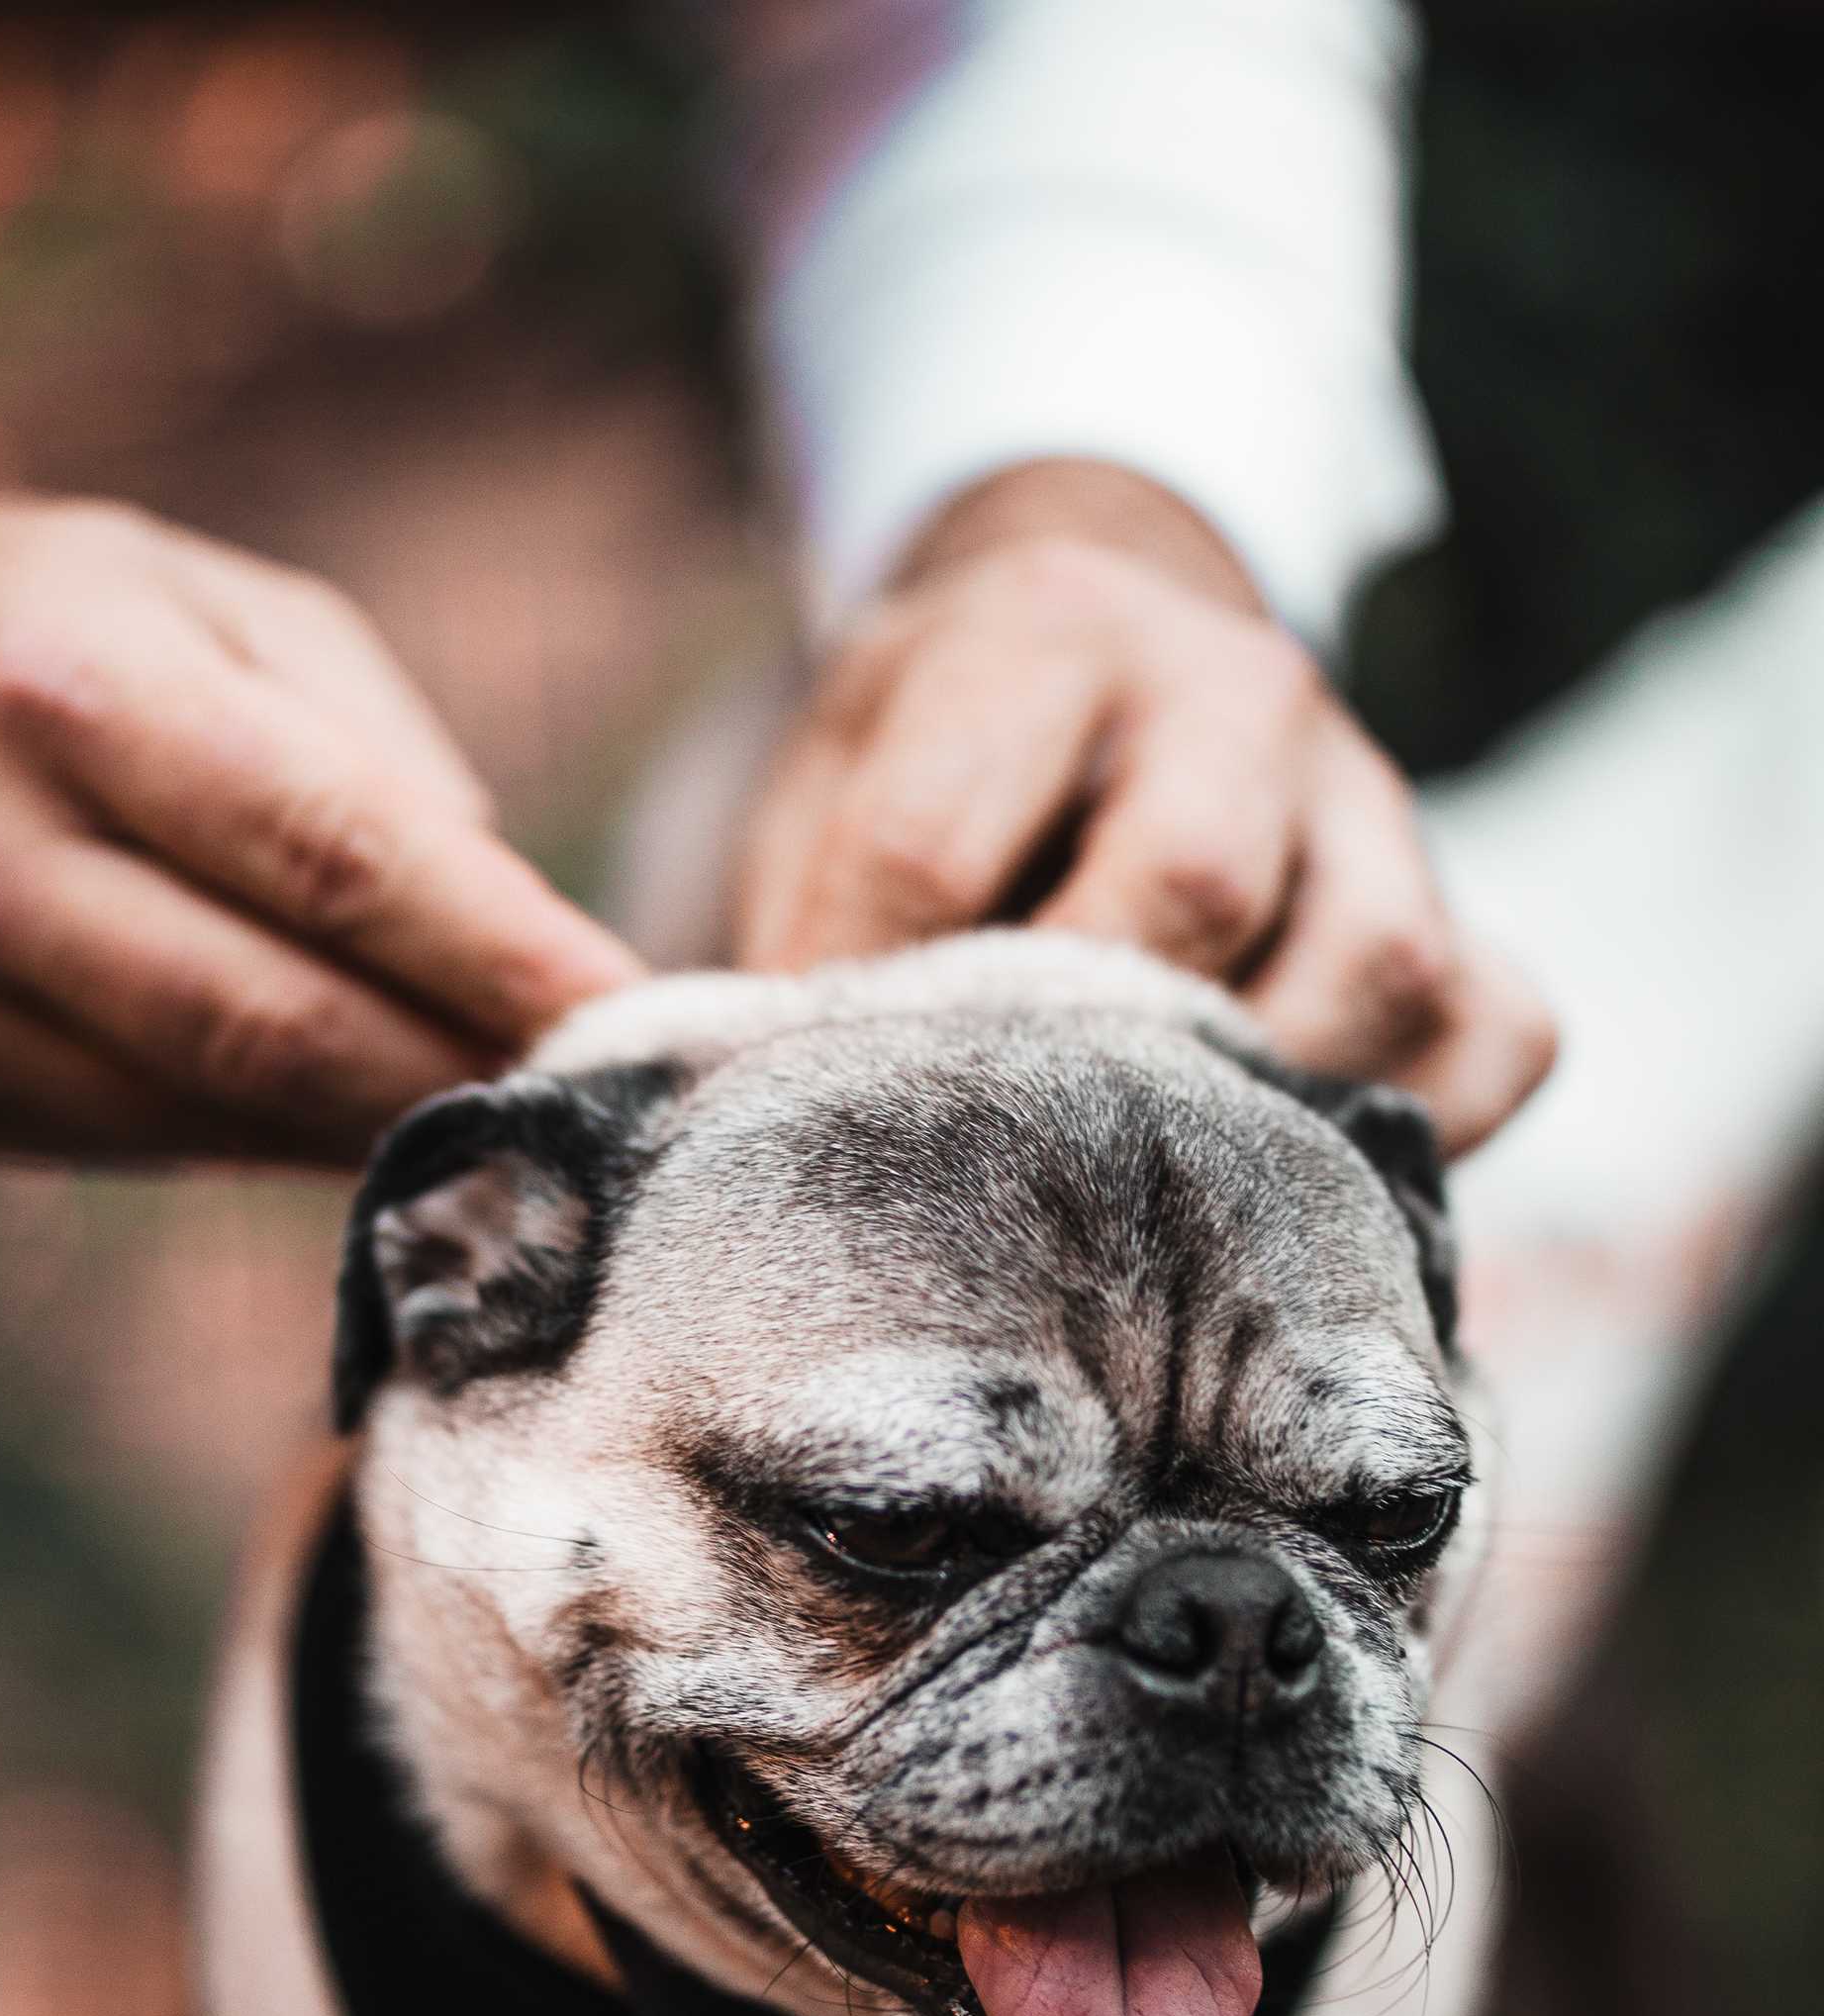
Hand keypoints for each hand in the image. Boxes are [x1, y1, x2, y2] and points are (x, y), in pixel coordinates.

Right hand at [0, 483, 639, 1159]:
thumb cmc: (45, 627)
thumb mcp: (207, 605)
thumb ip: (366, 755)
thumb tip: (507, 929)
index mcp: (76, 687)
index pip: (333, 853)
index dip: (496, 954)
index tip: (631, 1015)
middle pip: (272, 1020)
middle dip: (456, 1079)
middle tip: (595, 1114)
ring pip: (210, 1109)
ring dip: (382, 1139)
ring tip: (516, 1137)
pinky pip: (145, 1141)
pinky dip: (275, 1147)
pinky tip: (368, 1138)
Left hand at [737, 463, 1553, 1155]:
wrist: (1116, 665)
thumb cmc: (942, 770)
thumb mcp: (832, 781)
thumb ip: (788, 924)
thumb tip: (706, 1110)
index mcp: (1039, 627)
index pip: (936, 845)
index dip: (859, 1006)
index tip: (807, 1109)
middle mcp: (1235, 690)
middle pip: (1179, 891)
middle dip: (1063, 1061)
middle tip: (979, 1177)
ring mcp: (1373, 797)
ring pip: (1369, 971)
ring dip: (1246, 1113)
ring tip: (1136, 1203)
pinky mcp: (1467, 904)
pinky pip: (1494, 1035)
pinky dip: (1418, 1135)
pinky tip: (1296, 1189)